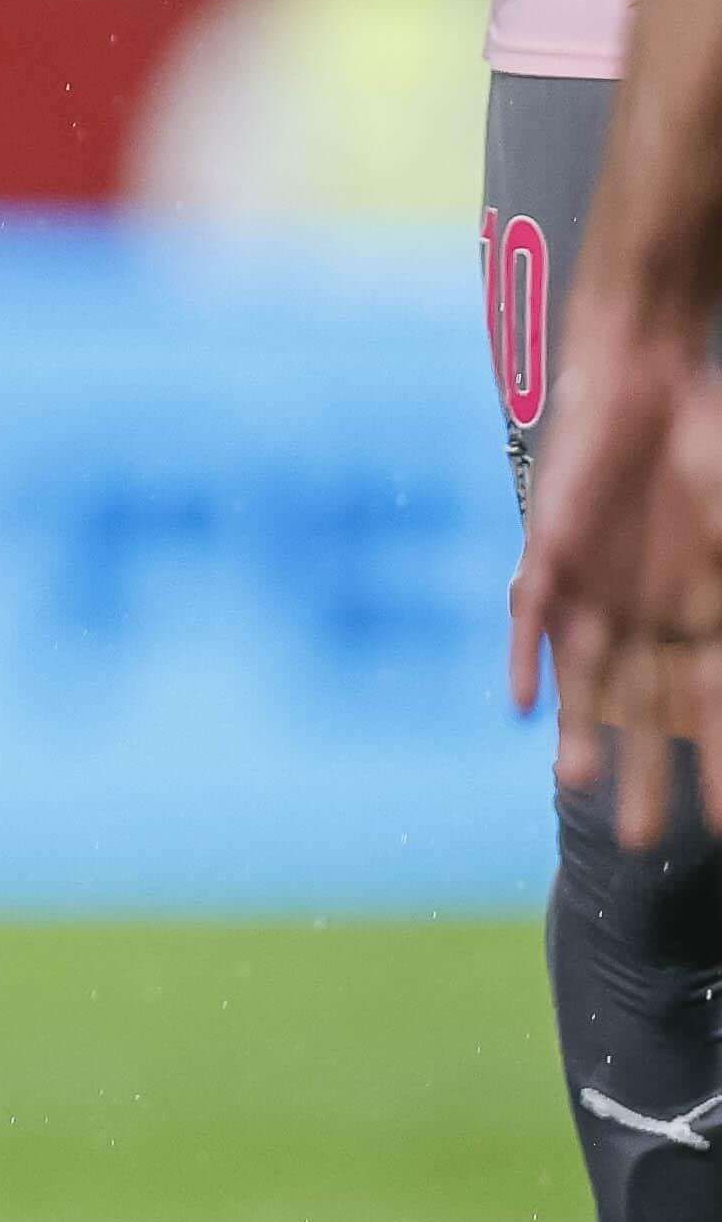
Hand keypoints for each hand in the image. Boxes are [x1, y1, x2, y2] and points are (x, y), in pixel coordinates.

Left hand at [516, 302, 721, 844]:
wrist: (646, 379)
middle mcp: (646, 616)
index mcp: (701, 617)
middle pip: (645, 712)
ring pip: (587, 680)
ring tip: (577, 787)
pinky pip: (532, 618)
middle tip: (641, 842)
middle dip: (644, 773)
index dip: (717, 764)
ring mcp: (594, 591)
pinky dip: (526, 658)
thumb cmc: (708, 450)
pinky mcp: (548, 556)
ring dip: (580, 732)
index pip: (712, 708)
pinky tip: (519, 704)